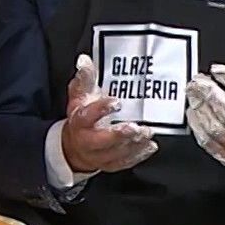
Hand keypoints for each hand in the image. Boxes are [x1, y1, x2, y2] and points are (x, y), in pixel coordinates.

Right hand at [58, 53, 157, 173]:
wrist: (75, 146)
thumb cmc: (81, 118)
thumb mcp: (80, 96)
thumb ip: (85, 79)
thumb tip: (85, 61)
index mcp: (79, 122)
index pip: (87, 116)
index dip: (101, 109)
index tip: (116, 102)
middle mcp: (87, 140)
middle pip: (102, 140)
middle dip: (119, 134)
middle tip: (135, 127)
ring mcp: (98, 154)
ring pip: (115, 153)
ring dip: (133, 145)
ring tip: (146, 133)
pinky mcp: (110, 163)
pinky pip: (124, 162)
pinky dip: (138, 155)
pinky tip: (149, 146)